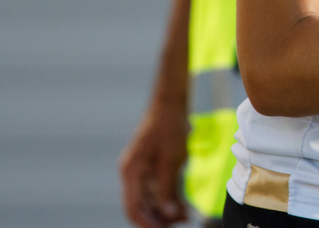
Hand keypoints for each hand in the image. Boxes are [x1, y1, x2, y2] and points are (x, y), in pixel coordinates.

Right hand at [118, 97, 188, 227]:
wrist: (171, 103)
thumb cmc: (170, 128)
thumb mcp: (171, 160)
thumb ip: (168, 188)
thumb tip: (168, 214)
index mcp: (131, 173)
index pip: (133, 209)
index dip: (147, 223)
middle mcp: (132, 174)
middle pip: (142, 206)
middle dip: (160, 218)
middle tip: (182, 221)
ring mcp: (141, 170)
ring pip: (151, 199)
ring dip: (166, 210)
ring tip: (186, 215)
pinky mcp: (151, 166)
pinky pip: (158, 188)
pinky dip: (169, 198)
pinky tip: (184, 205)